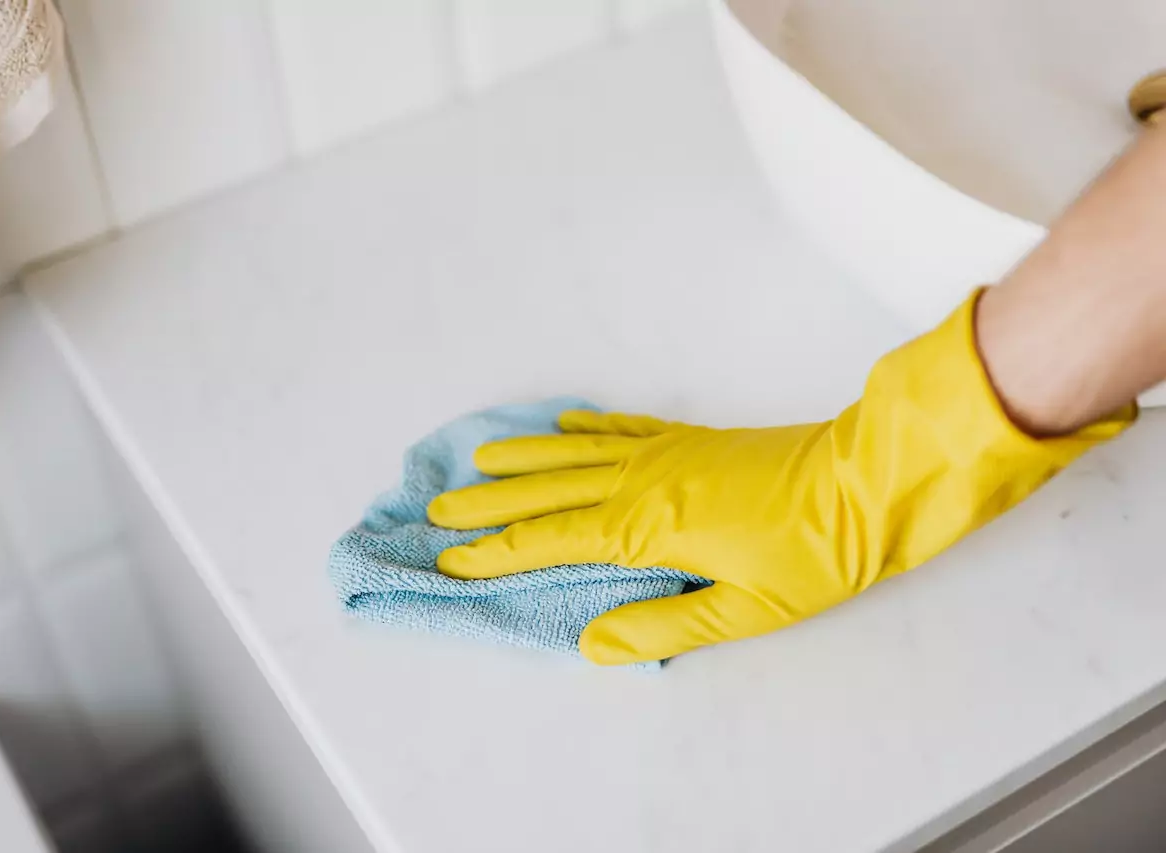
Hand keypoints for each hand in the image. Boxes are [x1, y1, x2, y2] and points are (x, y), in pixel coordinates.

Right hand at [428, 293, 1133, 664]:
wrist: (869, 479)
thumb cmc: (817, 551)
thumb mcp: (747, 610)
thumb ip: (665, 626)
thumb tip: (592, 643)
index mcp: (651, 527)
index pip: (554, 541)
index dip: (498, 552)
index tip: (451, 557)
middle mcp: (645, 482)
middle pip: (549, 493)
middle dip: (488, 504)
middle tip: (435, 508)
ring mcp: (665, 454)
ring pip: (573, 455)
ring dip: (521, 461)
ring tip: (476, 462)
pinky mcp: (690, 439)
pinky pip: (620, 429)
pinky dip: (582, 428)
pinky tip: (560, 426)